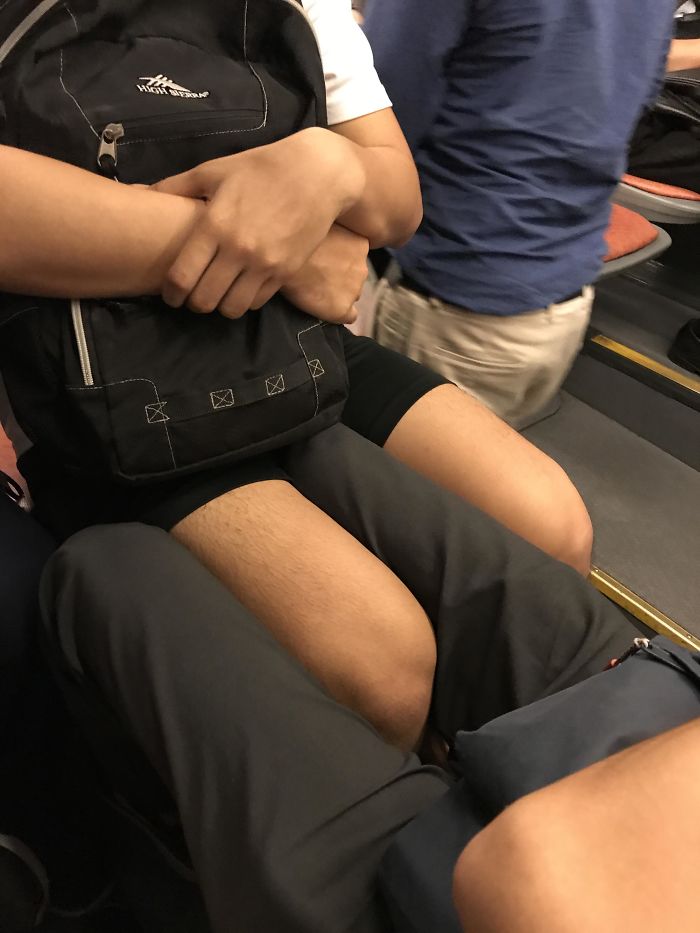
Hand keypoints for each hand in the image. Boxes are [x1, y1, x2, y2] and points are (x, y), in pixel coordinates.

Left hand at [151, 129, 364, 318]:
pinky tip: (242, 287)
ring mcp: (264, 264)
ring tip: (218, 295)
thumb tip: (140, 193)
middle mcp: (238, 249)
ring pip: (231, 308)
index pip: (181, 276)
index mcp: (214, 224)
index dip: (171, 293)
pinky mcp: (285, 272)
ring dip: (220, 306)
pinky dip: (246, 300)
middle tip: (192, 297)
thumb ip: (176, 187)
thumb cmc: (262, 168)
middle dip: (193, 303)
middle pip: (204, 300)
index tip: (170, 295)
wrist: (318, 174)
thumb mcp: (214, 170)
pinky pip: (257, 301)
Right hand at [280, 225, 368, 323]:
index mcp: (359, 244)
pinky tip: (321, 307)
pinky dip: (338, 315)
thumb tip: (326, 243)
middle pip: (354, 278)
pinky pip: (348, 317)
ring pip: (350, 296)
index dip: (339, 262)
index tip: (324, 262)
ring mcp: (354, 290)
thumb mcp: (319, 226)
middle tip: (316, 276)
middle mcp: (362, 268)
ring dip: (337, 294)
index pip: (356, 258)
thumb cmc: (294, 239)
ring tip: (313, 288)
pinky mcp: (342, 310)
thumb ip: (331, 235)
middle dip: (339, 278)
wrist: (279, 258)